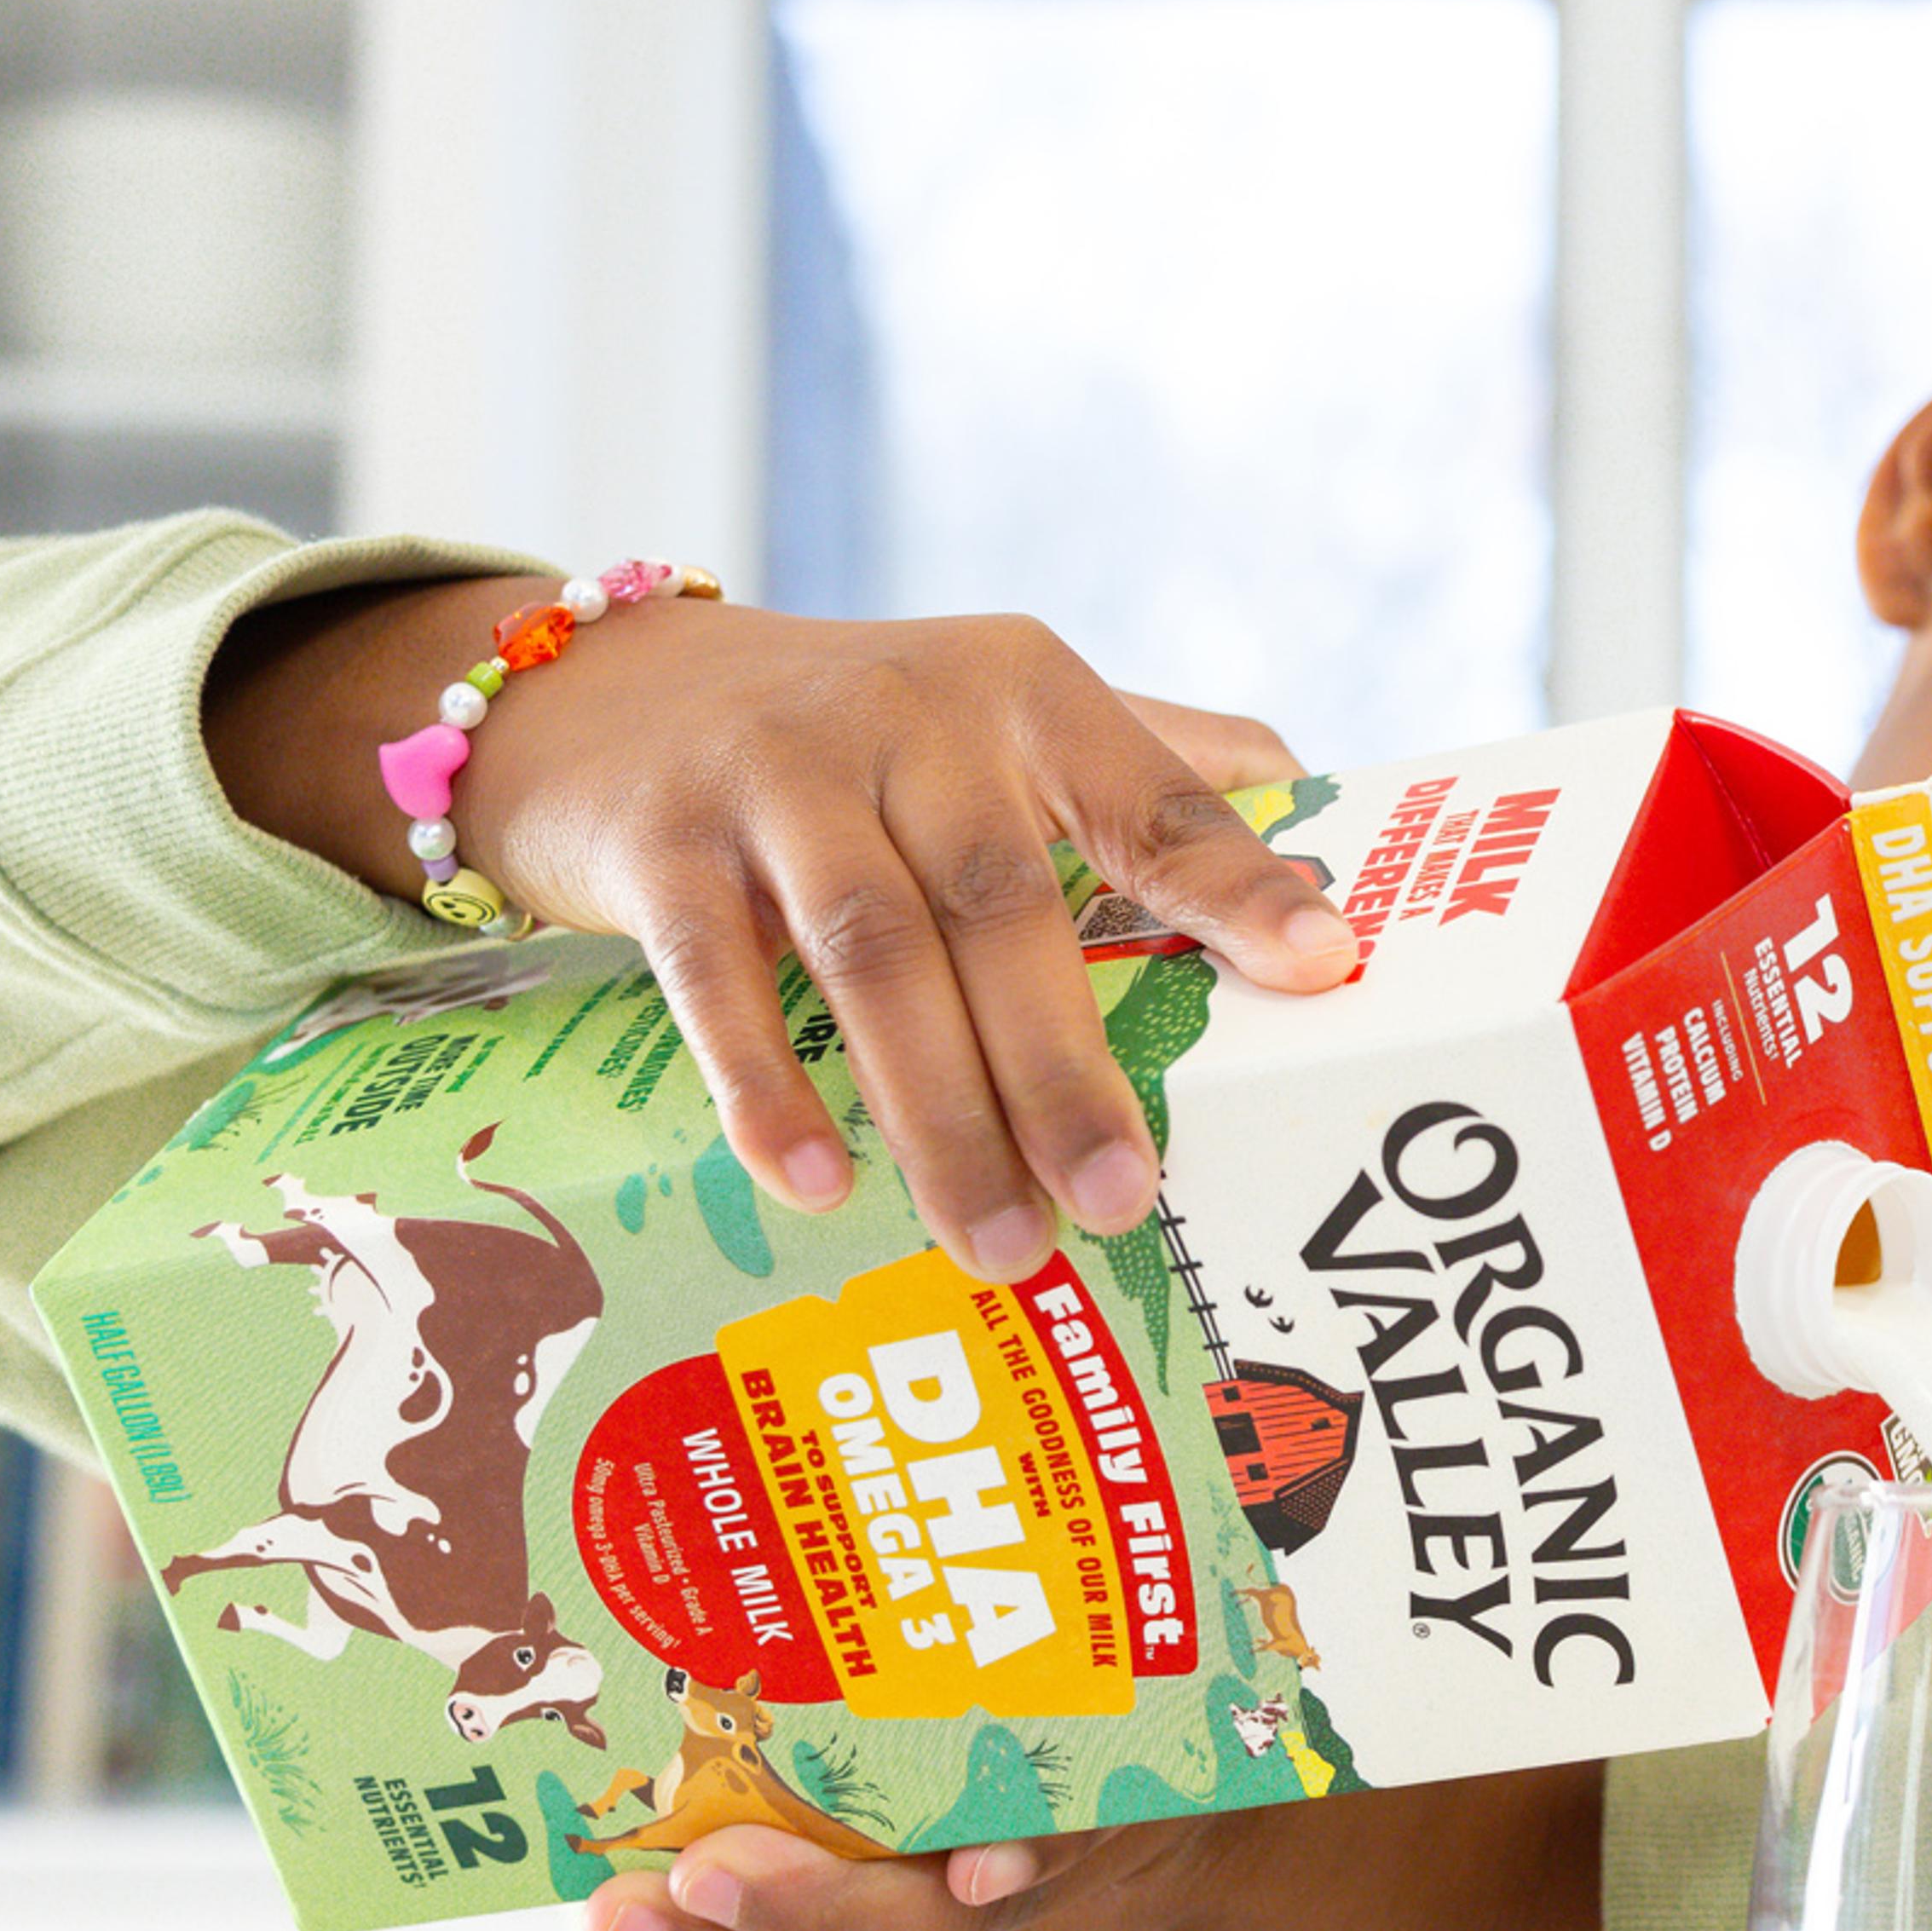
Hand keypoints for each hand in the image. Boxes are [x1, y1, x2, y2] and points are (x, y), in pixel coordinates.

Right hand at [204, 580, 1353, 1277]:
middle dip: (1066, 1067)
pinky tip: (815, 1184)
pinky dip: (767, 1084)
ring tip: (997, 1241)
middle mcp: (913, 716)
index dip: (1240, 886)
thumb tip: (1326, 835)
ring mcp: (778, 773)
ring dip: (940, 1109)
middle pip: (1006, 906)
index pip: (1155, 799)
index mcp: (1027, 695)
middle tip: (1119, 1202)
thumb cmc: (857, 739)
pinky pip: (718, 974)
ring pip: (875, 952)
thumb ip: (1149, 767)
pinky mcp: (662, 839)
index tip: (1324, 971)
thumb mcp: (998, 715)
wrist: (605, 689)